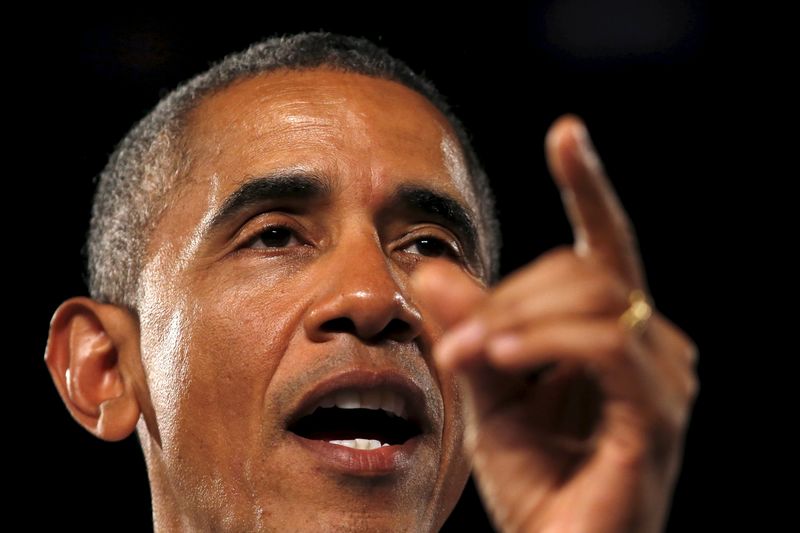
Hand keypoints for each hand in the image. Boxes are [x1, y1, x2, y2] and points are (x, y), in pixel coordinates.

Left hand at [412, 115, 698, 532]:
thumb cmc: (534, 482)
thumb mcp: (488, 391)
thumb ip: (468, 328)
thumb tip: (431, 265)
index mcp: (613, 335)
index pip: (604, 247)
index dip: (588, 187)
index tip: (566, 134)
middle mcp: (652, 346)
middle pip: (581, 270)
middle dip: (508, 295)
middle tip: (456, 340)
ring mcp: (663, 380)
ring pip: (592, 300)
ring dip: (516, 319)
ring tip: (467, 357)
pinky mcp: (657, 416)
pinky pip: (603, 345)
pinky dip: (546, 342)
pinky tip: (499, 356)